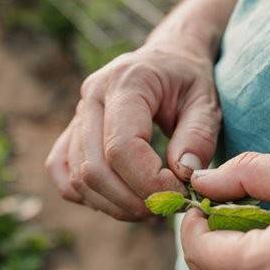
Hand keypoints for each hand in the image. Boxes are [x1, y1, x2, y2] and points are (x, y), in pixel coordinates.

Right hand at [45, 42, 220, 220]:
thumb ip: (199, 137)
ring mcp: (76, 115)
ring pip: (77, 178)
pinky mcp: (70, 133)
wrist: (167, 59)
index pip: (121, 148)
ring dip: (113, 205)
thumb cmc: (188, 80)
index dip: (147, 182)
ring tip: (147, 208)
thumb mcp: (208, 101)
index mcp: (126, 82)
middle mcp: (91, 96)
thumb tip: (182, 175)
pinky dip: (87, 196)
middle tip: (163, 209)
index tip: (178, 194)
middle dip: (130, 201)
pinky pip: (62, 175)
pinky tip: (119, 198)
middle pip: (94, 169)